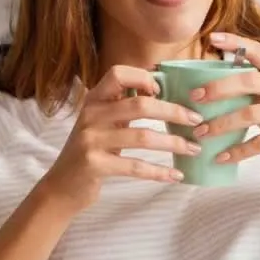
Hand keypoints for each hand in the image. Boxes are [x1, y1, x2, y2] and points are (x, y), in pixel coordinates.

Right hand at [38, 65, 203, 214]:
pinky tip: (176, 175)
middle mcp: (91, 115)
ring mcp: (91, 140)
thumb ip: (123, 106)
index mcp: (94, 99)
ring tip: (194, 149)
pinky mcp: (94, 165)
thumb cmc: (92, 151)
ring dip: (174, 143)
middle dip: (174, 111)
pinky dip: (159, 172)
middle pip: (140, 105)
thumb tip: (164, 92)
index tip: (164, 91)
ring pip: (143, 136)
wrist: (62, 186)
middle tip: (197, 120)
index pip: (118, 74)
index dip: (144, 77)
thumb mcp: (102, 122)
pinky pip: (135, 166)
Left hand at [191, 33, 259, 180]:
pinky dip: (238, 151)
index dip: (234, 42)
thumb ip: (252, 88)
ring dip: (222, 124)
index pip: (257, 50)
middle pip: (249, 81)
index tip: (211, 38)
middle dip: (218, 88)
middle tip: (195, 97)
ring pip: (251, 114)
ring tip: (200, 133)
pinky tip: (221, 157)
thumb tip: (209, 84)